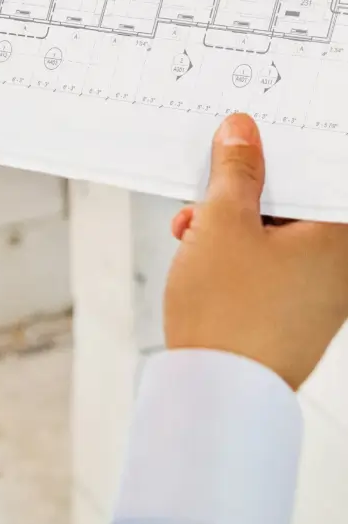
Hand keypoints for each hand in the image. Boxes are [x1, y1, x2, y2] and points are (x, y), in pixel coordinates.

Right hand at [165, 113, 347, 390]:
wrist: (220, 391)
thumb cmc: (230, 312)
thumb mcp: (222, 222)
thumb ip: (236, 171)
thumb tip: (243, 132)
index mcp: (339, 238)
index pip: (318, 173)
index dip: (280, 151)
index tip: (247, 137)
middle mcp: (340, 266)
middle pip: (295, 202)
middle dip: (244, 190)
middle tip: (205, 190)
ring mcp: (321, 292)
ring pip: (278, 232)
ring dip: (233, 221)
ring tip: (191, 230)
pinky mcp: (297, 312)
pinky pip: (272, 262)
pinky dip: (238, 251)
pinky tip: (201, 254)